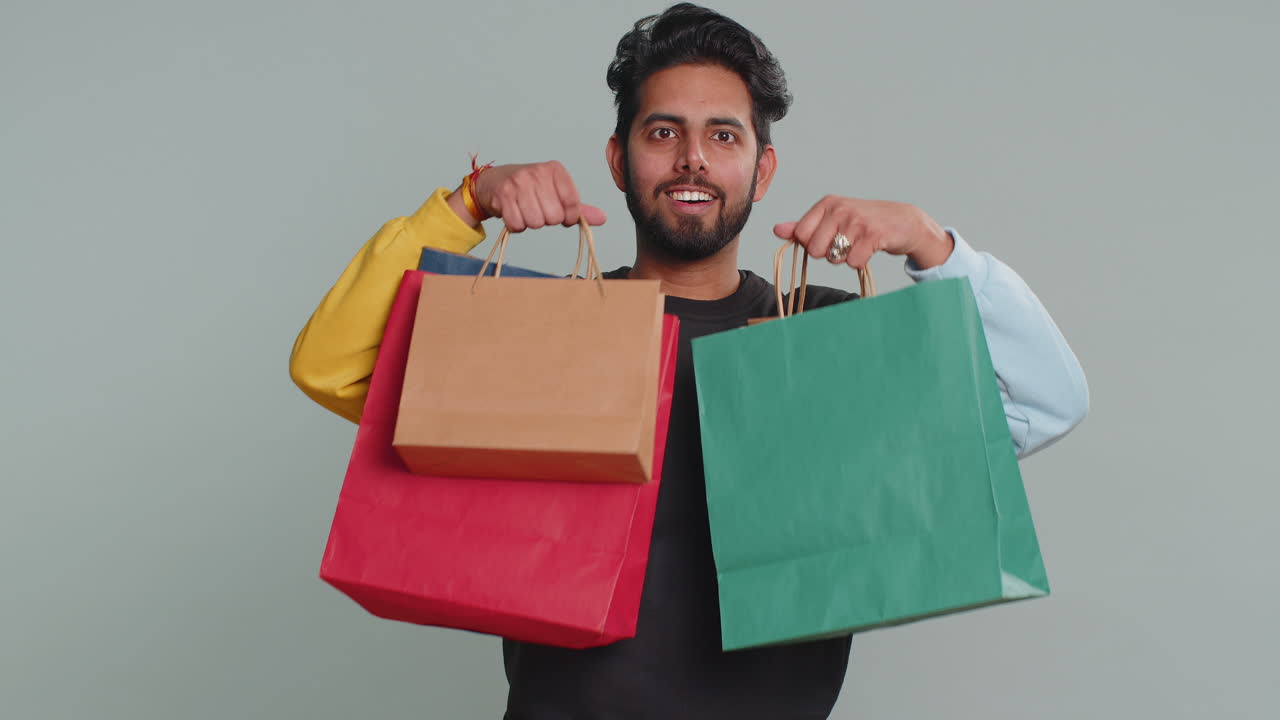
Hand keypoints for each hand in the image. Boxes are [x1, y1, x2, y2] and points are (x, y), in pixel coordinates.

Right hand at [473, 161, 606, 231]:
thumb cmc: (529, 189)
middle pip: (554, 217)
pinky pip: (517, 225)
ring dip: (530, 223)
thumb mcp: (555, 192)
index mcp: (555, 170)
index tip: (561, 213)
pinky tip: (514, 213)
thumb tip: (602, 218)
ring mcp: (519, 182)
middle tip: (537, 209)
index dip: (569, 217)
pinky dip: (516, 225)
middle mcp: (537, 172)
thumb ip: (578, 207)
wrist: (492, 182)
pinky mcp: (503, 195)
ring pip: (536, 223)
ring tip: (525, 210)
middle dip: (547, 219)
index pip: (573, 204)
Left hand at [772, 196, 952, 269]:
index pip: (800, 235)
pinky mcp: (873, 235)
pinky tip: (869, 250)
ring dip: (846, 258)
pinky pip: (852, 262)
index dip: (813, 244)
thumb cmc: (863, 223)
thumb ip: (804, 226)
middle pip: (814, 250)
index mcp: (827, 203)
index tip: (830, 238)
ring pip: (834, 258)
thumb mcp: (832, 219)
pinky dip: (860, 262)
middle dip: (829, 254)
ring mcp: (857, 221)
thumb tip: (777, 230)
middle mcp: (840, 208)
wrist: (904, 222)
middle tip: (847, 243)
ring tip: (859, 245)